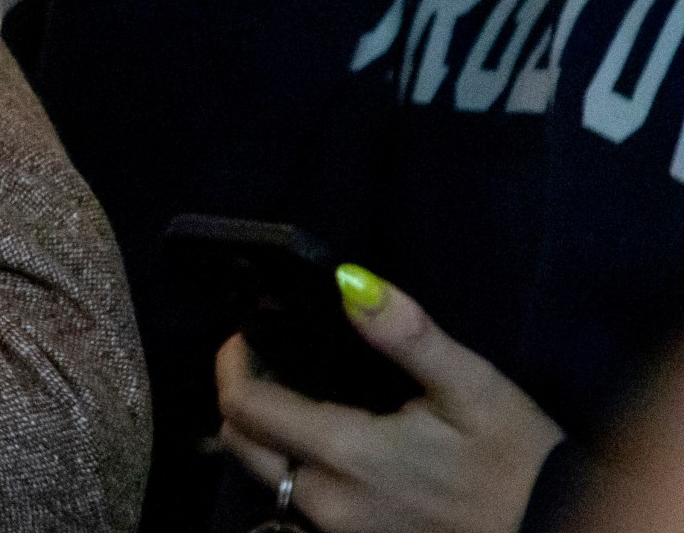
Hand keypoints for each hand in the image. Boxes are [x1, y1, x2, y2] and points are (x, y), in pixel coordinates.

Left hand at [216, 265, 564, 532]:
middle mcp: (325, 501)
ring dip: (266, 433)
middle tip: (271, 357)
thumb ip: (406, 335)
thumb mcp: (473, 387)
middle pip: (241, 443)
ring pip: (264, 476)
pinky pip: (296, 503)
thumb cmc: (518, 461)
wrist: (554, 532)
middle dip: (242, 396)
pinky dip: (292, 466)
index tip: (248, 331)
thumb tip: (349, 280)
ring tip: (299, 392)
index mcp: (346, 455)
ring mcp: (337, 532)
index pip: (242, 407)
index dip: (233, 363)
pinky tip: (326, 438)